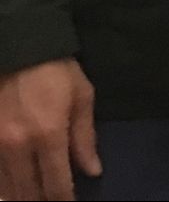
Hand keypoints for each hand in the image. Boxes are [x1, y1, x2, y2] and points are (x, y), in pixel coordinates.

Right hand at [0, 59, 100, 201]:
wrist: (20, 48)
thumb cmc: (57, 71)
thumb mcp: (82, 98)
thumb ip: (85, 137)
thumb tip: (93, 171)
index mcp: (49, 135)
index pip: (56, 182)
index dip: (63, 199)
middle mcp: (19, 146)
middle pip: (27, 192)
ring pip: (5, 188)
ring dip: (21, 197)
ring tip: (34, 198)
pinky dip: (2, 185)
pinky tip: (12, 188)